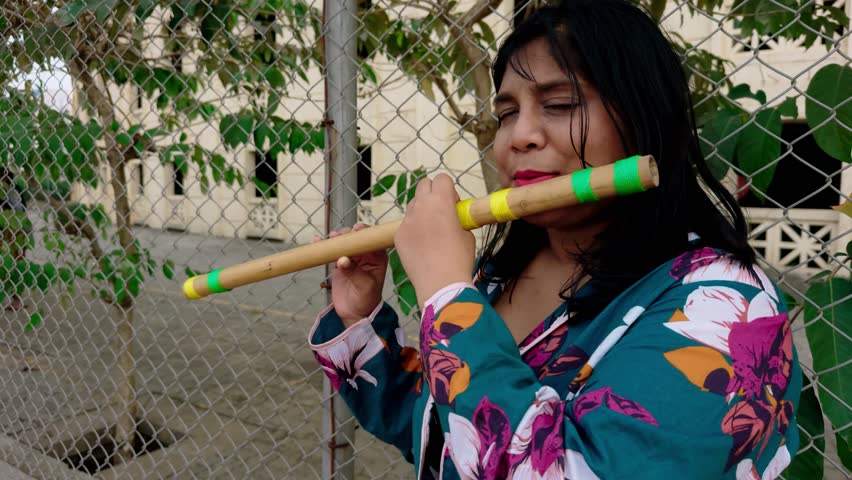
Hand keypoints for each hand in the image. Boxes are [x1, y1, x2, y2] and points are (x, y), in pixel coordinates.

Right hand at [313, 224, 387, 327]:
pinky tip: (317, 241)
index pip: (372, 240)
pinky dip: (325, 246)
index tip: (355, 229)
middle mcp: (365, 255)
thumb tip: (342, 259)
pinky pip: (332, 251)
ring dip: (335, 239)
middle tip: (337, 236)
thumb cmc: (366, 299)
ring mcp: (352, 257)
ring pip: (343, 243)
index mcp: (377, 257)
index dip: (364, 233)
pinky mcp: (339, 262)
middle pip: (355, 238)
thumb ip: (354, 272)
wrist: (355, 313)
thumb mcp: (364, 286)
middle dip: (346, 235)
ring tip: (328, 239)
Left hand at [394, 174, 474, 307]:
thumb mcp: (467, 233)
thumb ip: (459, 218)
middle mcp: (421, 206)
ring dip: (422, 211)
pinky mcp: (398, 235)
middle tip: (441, 212)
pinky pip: (406, 225)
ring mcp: (406, 221)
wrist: (441, 284)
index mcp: (441, 201)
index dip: (449, 190)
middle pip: (424, 185)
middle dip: (433, 194)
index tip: (453, 204)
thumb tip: (455, 216)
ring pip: (413, 205)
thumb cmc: (459, 258)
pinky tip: (422, 246)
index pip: (442, 179)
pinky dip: (414, 230)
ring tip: (432, 232)